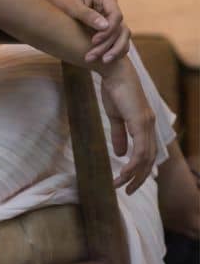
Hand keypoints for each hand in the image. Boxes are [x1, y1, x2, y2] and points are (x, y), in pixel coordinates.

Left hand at [34, 0, 130, 65]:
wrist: (50, 1)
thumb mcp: (70, 6)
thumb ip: (86, 15)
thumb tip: (105, 26)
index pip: (116, 15)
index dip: (108, 30)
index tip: (93, 41)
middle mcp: (110, 4)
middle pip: (119, 27)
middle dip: (108, 43)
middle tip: (91, 56)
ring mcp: (110, 16)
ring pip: (121, 35)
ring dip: (112, 50)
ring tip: (100, 61)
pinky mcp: (108, 27)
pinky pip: (117, 40)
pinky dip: (112, 50)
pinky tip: (102, 60)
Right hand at [98, 57, 155, 193]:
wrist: (113, 71)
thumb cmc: (114, 90)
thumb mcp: (115, 116)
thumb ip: (119, 135)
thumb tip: (119, 153)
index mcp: (145, 124)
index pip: (148, 153)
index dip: (140, 170)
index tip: (128, 182)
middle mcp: (150, 126)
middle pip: (149, 160)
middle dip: (138, 178)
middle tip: (127, 191)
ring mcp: (147, 124)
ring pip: (145, 158)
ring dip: (132, 174)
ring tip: (119, 185)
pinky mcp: (140, 122)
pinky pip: (140, 150)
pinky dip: (132, 164)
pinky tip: (123, 172)